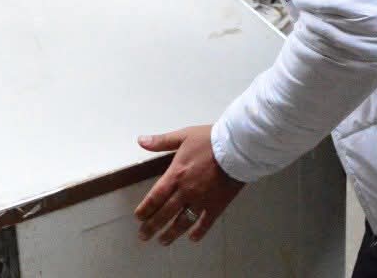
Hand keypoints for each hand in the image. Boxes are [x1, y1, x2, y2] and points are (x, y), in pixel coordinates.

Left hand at [134, 125, 244, 244]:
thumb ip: (162, 141)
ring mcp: (201, 201)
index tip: (138, 218)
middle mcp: (185, 192)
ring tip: (163, 241)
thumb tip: (140, 140)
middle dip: (152, 226)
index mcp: (176, 175)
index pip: (155, 197)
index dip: (145, 209)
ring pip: (182, 222)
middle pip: (165, 213)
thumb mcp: (184, 135)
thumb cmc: (210, 140)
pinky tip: (192, 238)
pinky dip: (199, 232)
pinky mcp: (217, 205)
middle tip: (143, 236)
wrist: (238, 146)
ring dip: (171, 233)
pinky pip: (206, 223)